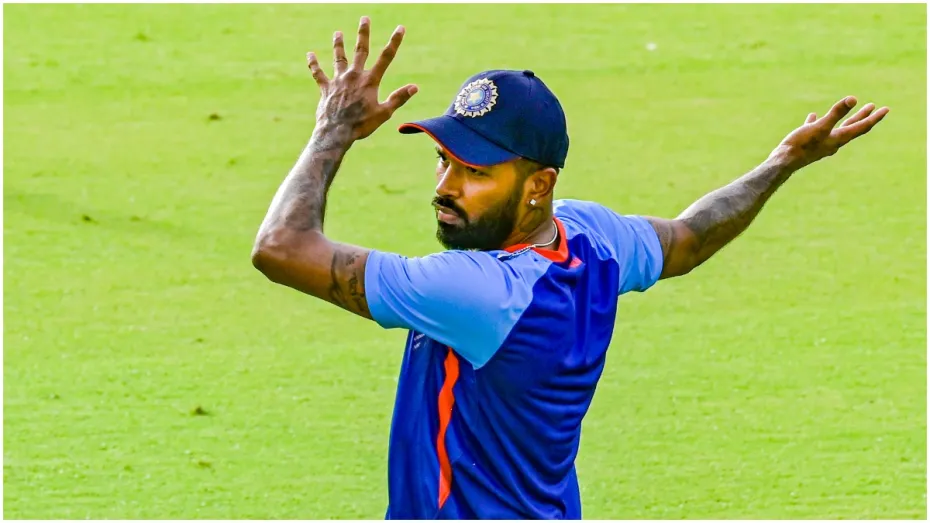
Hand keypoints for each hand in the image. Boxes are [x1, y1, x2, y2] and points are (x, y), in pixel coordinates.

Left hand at [306, 16, 417, 140]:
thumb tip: (415, 87)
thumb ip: (398, 98)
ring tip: (337, 33)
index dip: (394, 42)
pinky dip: (314, 64)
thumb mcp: (384, 113)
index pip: (386, 57)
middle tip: (364, 18)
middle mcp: (354, 76)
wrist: (337, 132)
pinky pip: (319, 73)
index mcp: (370, 81)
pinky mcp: (326, 88)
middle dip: (363, 33)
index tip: (400, 28)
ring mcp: (338, 80)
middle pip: (360, 50)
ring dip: (338, 44)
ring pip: (338, 58)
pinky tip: (310, 54)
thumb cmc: (362, 125)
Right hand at [771, 96, 889, 169]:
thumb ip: (836, 113)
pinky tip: (813, 116)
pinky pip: (816, 129)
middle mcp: (833, 142)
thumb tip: (854, 99)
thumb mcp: (821, 126)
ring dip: (843, 119)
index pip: (861, 127)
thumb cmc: (802, 145)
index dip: (874, 117)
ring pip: (835, 128)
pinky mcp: (808, 142)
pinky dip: (818, 121)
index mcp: (839, 138)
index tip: (885, 109)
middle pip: (852, 127)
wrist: (783, 162)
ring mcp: (821, 143)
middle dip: (862, 116)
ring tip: (846, 110)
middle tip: (873, 107)